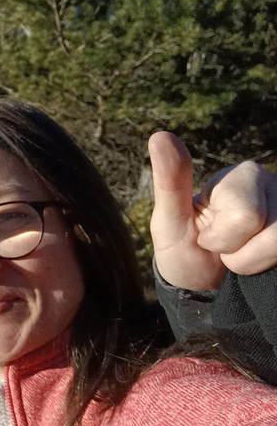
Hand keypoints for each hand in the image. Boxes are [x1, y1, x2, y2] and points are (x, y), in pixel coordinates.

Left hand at [149, 131, 276, 289]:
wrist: (203, 289)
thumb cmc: (184, 251)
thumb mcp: (169, 222)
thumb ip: (169, 182)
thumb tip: (160, 136)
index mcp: (243, 176)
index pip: (246, 216)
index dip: (221, 240)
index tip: (206, 238)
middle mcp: (276, 187)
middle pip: (274, 233)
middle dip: (241, 256)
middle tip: (226, 252)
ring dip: (258, 265)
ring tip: (244, 258)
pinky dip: (272, 268)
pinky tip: (263, 262)